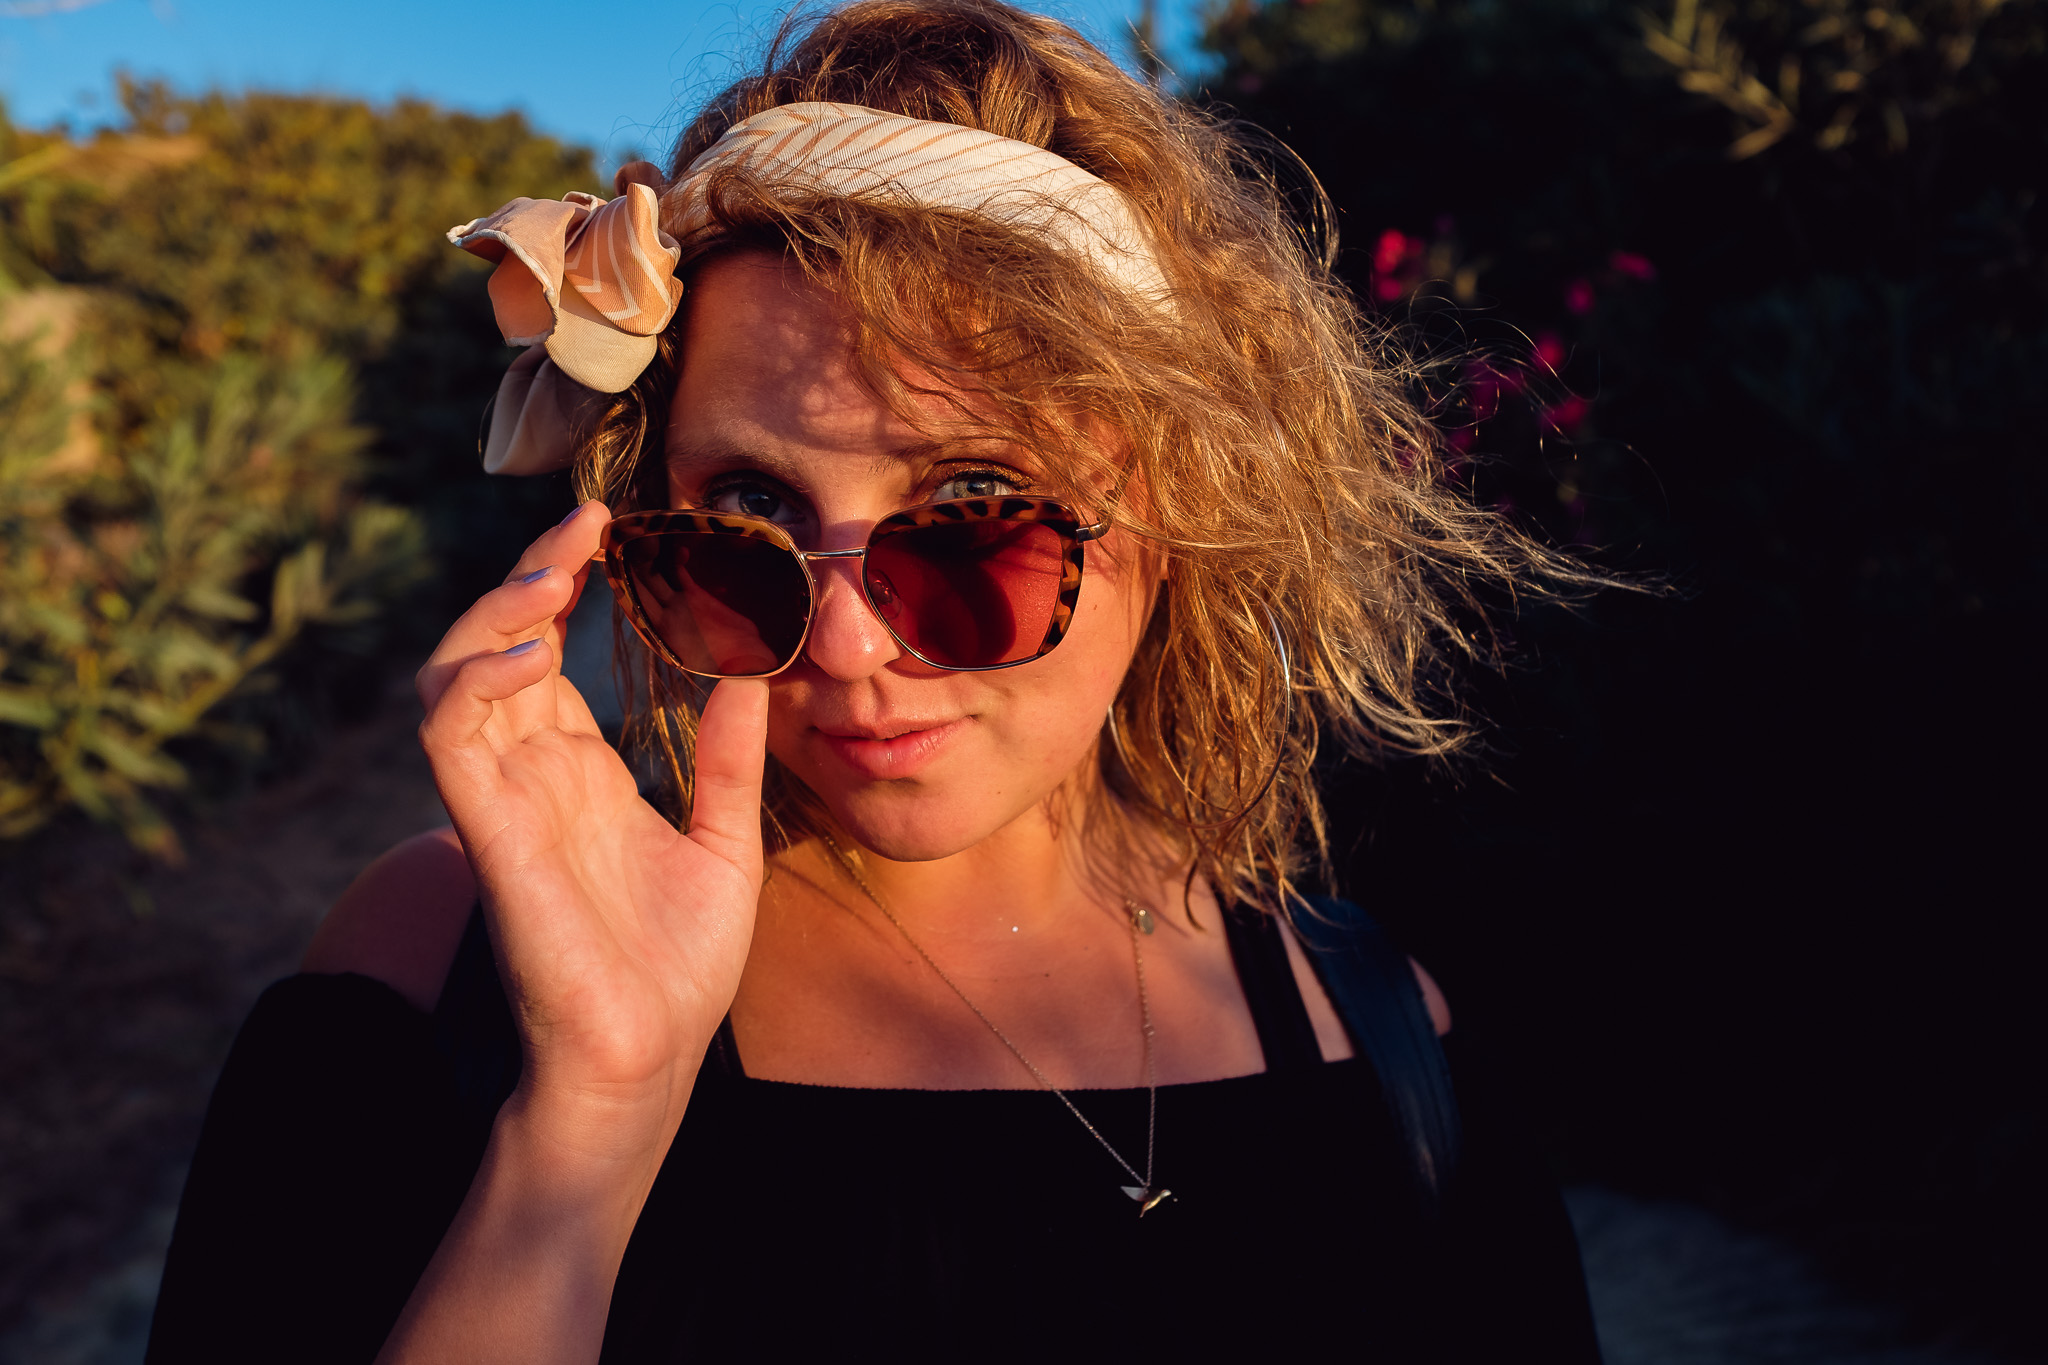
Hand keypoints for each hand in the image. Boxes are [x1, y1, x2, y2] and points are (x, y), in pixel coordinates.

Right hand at [416, 501, 767, 1157]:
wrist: (648, 1059)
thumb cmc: (679, 966)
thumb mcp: (726, 839)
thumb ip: (731, 756)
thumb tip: (757, 672)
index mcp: (578, 772)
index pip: (551, 653)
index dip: (567, 586)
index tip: (613, 528)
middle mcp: (531, 774)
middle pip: (497, 644)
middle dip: (529, 574)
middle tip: (585, 524)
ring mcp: (502, 798)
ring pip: (455, 673)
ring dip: (493, 614)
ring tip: (555, 577)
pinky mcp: (488, 831)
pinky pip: (450, 735)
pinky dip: (477, 680)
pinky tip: (537, 655)